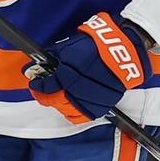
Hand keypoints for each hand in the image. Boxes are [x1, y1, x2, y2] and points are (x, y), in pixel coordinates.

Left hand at [27, 12, 152, 124]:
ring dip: (59, 106)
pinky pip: (86, 115)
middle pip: (57, 101)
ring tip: (56, 100)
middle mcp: (80, 87)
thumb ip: (53, 58)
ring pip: (70, 110)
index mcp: (69, 71)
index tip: (35, 84)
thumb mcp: (69, 46)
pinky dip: (76, 113)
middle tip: (43, 93)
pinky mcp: (104, 104)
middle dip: (46, 98)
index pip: (48, 87)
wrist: (124, 49)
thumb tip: (37, 66)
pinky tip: (70, 107)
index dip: (38, 87)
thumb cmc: (95, 45)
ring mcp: (92, 98)